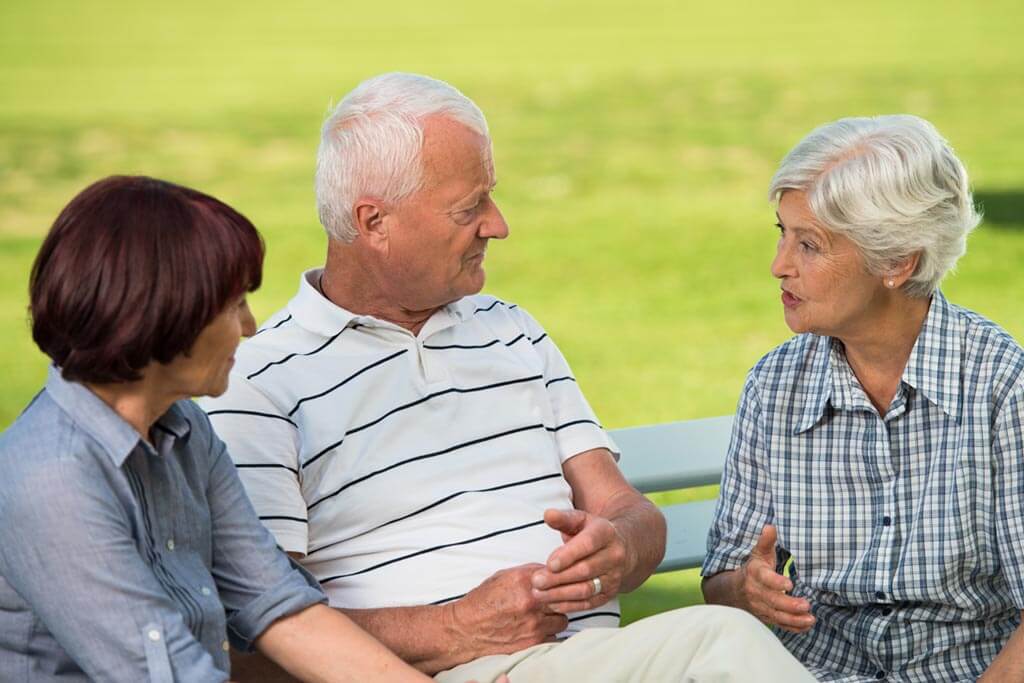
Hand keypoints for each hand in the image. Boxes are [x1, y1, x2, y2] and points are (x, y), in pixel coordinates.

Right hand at [449, 564, 567, 659]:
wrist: (466, 629)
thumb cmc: (483, 602)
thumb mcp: (503, 576)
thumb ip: (529, 573)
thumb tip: (551, 571)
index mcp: (524, 580)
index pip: (559, 574)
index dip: (562, 578)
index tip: (563, 581)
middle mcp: (531, 600)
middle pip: (565, 596)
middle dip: (562, 598)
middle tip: (555, 600)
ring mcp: (534, 623)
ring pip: (562, 619)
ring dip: (556, 618)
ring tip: (543, 616)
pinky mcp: (533, 641)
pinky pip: (554, 636)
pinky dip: (548, 634)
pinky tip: (537, 629)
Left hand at [529, 508, 629, 612]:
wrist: (621, 548)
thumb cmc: (592, 532)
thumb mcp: (580, 520)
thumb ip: (563, 518)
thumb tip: (547, 514)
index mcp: (606, 533)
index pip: (588, 544)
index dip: (568, 555)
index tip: (549, 563)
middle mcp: (614, 556)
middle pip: (585, 570)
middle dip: (558, 578)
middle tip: (536, 581)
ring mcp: (614, 577)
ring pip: (586, 589)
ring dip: (560, 594)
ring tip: (538, 594)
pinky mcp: (610, 594)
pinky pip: (589, 603)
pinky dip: (569, 606)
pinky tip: (551, 603)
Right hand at [737, 525, 813, 632]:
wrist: (733, 591)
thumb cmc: (753, 569)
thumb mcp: (757, 553)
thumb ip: (765, 541)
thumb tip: (770, 526)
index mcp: (755, 574)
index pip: (765, 579)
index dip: (776, 582)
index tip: (789, 584)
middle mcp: (756, 592)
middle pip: (773, 600)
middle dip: (789, 604)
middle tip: (806, 605)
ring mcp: (760, 607)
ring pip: (776, 615)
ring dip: (793, 618)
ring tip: (810, 619)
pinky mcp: (766, 617)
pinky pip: (779, 624)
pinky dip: (793, 627)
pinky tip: (806, 625)